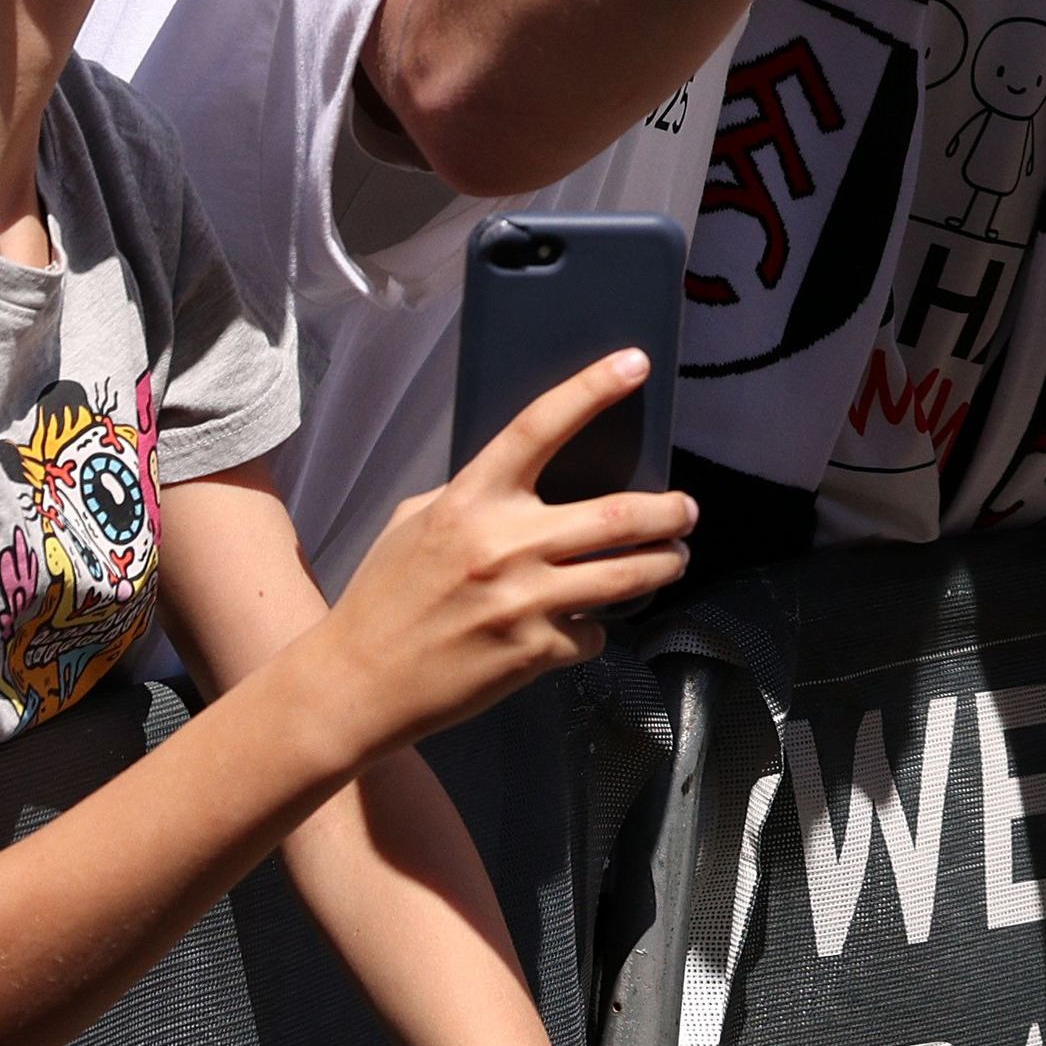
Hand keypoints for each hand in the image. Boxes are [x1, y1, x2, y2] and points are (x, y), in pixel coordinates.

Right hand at [307, 353, 695, 756]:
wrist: (359, 681)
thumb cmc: (384, 597)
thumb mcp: (415, 522)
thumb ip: (471, 496)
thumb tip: (522, 481)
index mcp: (470, 500)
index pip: (540, 427)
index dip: (592, 389)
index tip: (634, 364)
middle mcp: (504, 544)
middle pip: (618, 514)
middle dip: (670, 511)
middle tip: (686, 510)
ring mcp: (524, 601)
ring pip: (627, 576)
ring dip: (664, 565)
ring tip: (673, 559)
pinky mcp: (534, 652)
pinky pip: (593, 633)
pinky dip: (595, 630)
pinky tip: (583, 629)